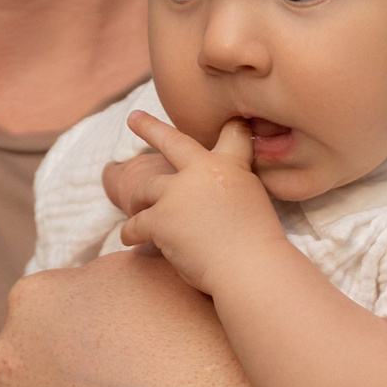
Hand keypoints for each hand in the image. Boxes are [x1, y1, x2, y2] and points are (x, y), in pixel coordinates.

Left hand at [0, 250, 268, 386]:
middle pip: (33, 361)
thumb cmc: (197, 345)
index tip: (122, 344)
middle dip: (67, 371)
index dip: (90, 325)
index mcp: (32, 298)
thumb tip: (97, 275)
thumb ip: (108, 270)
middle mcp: (6, 357)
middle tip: (123, 386)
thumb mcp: (155, 271)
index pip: (51, 308)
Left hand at [115, 112, 287, 295]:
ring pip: (146, 188)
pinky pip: (136, 224)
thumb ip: (233, 191)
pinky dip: (131, 232)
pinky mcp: (161, 218)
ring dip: (138, 200)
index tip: (226, 117)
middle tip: (133, 119)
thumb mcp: (254, 203)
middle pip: (171, 141)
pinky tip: (128, 238)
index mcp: (232, 166)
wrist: (251, 269)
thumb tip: (212, 201)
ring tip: (134, 207)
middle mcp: (202, 170)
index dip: (231, 127)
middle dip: (150, 128)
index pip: (233, 135)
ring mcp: (179, 193)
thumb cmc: (258, 248)